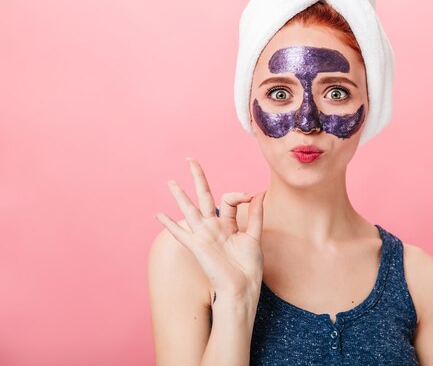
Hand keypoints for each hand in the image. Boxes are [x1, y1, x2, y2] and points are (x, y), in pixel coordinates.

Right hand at [155, 157, 265, 301]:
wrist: (242, 287)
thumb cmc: (248, 267)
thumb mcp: (254, 236)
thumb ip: (255, 214)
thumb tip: (259, 193)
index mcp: (227, 224)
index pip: (228, 199)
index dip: (239, 195)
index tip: (250, 196)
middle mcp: (213, 227)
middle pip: (203, 196)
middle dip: (197, 178)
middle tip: (190, 160)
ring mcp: (204, 235)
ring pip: (189, 209)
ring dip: (180, 195)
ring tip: (171, 181)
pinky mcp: (197, 246)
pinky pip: (181, 233)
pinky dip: (169, 224)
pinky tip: (159, 215)